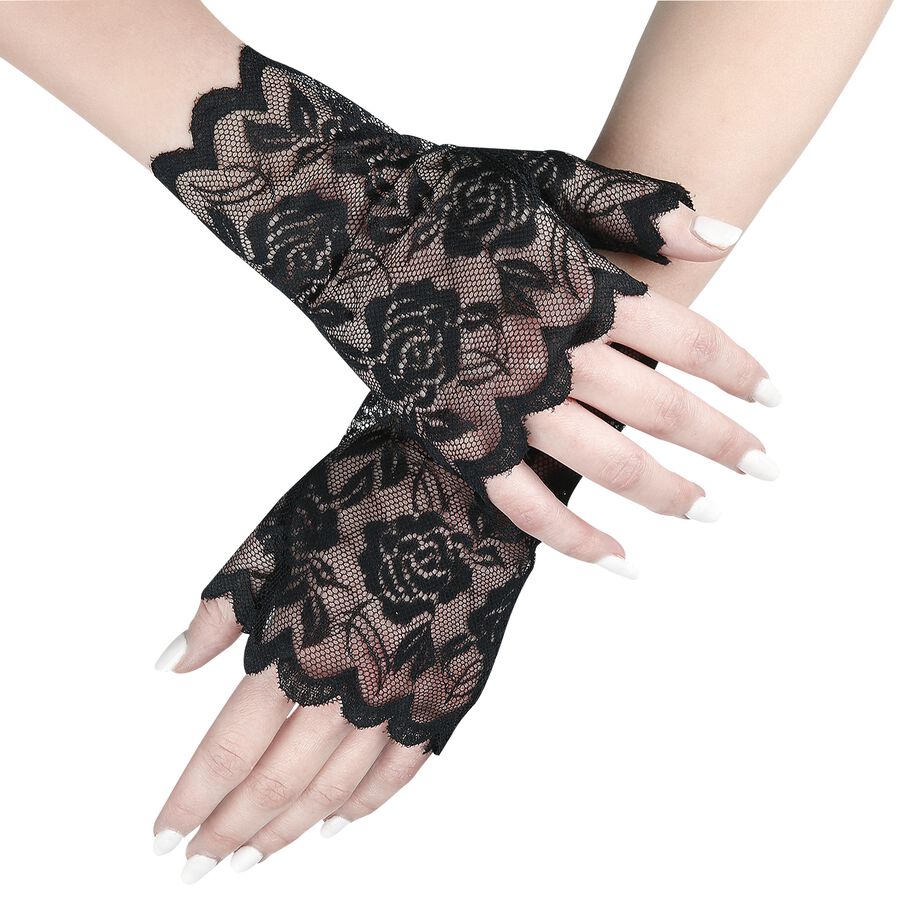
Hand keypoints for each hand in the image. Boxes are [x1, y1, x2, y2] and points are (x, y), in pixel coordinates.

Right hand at [152, 46, 779, 567]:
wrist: (339, 213)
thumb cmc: (446, 187)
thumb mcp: (546, 174)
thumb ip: (637, 205)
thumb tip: (727, 235)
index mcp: (580, 282)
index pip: (690, 338)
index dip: (742, 372)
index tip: (778, 400)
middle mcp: (549, 346)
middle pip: (661, 408)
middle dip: (723, 443)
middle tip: (764, 472)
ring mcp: (498, 396)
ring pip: (602, 462)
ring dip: (665, 493)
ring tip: (707, 512)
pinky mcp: (451, 431)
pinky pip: (520, 500)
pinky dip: (572, 535)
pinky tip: (617, 559)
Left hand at [153, 402, 545, 879]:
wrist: (461, 479)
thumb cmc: (367, 496)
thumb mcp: (279, 537)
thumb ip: (224, 607)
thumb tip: (175, 661)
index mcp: (301, 645)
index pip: (232, 750)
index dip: (195, 799)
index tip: (167, 833)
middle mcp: (352, 683)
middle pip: (280, 783)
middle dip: (233, 829)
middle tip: (202, 860)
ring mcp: (404, 694)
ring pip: (339, 789)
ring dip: (291, 829)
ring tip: (255, 855)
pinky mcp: (445, 691)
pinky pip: (403, 768)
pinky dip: (368, 803)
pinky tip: (340, 821)